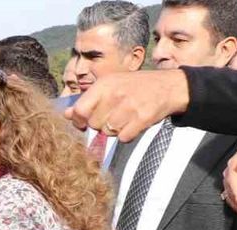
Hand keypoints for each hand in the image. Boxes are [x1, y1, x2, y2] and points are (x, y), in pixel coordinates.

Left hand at [66, 70, 189, 141]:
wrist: (170, 86)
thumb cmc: (135, 87)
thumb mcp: (110, 86)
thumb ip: (88, 100)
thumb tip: (66, 114)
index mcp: (104, 84)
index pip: (80, 111)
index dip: (79, 120)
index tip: (85, 121)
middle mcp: (115, 94)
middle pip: (94, 124)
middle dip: (101, 124)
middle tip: (113, 115)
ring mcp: (129, 106)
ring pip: (108, 132)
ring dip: (114, 129)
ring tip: (125, 117)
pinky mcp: (142, 118)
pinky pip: (123, 137)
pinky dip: (127, 134)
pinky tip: (134, 123)